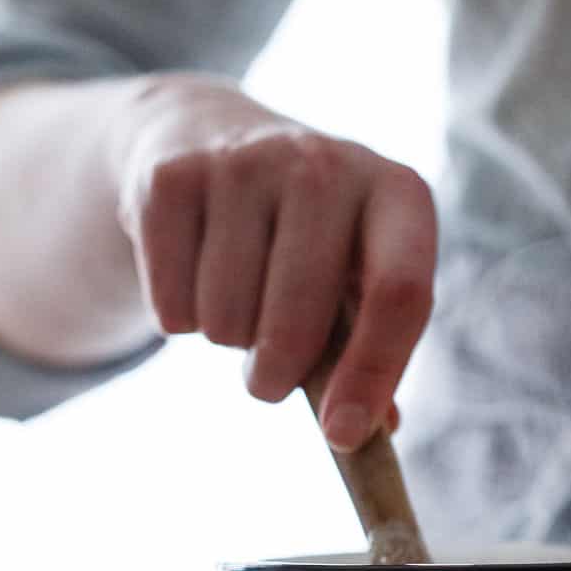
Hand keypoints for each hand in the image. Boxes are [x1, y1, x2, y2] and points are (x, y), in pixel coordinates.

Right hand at [110, 74, 436, 449]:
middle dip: (277, 376)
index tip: (341, 434)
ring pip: (226, 320)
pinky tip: (196, 271)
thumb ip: (373, 352)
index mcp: (397, 193)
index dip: (373, 373)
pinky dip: (180, 318)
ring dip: (228, 339)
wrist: (212, 136)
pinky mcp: (173, 177)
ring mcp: (245, 161)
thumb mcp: (359, 273)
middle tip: (270, 378)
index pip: (399, 293)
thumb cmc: (310, 235)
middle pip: (299, 319)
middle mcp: (326, 164)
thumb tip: (373, 432)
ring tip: (239, 297)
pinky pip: (171, 306)